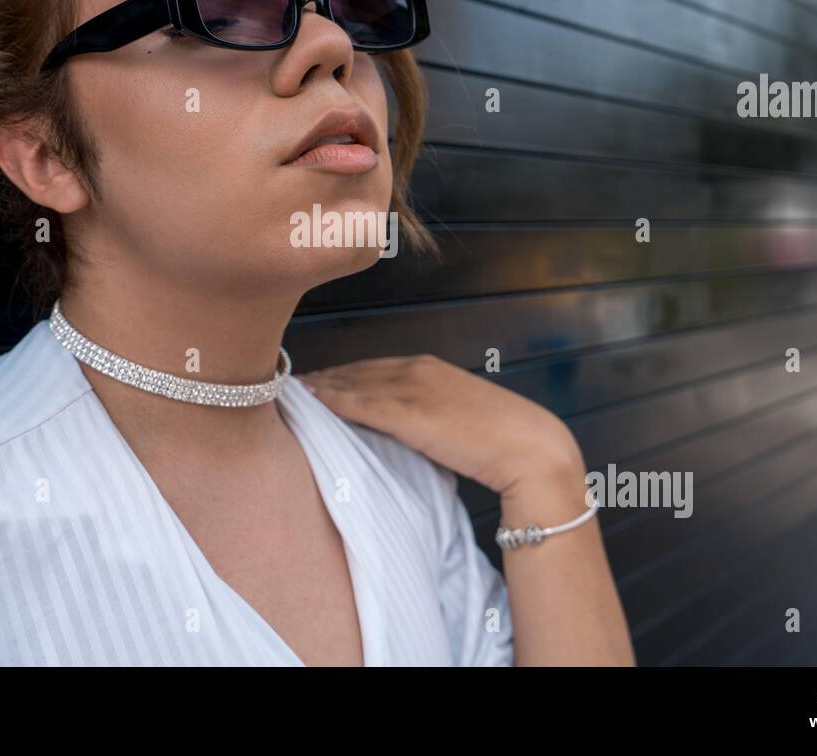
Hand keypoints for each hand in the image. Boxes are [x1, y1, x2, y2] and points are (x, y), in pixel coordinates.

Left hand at [298, 354, 584, 495]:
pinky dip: (331, 400)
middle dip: (321, 376)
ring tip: (288, 393)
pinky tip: (310, 401)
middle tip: (286, 383)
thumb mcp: (459, 419)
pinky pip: (360, 403)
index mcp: (430, 367)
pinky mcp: (410, 413)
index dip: (340, 374)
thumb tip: (406, 431)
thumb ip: (428, 415)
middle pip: (356, 370)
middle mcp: (418, 369)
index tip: (313, 381)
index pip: (373, 366)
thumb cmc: (500, 442)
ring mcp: (413, 388)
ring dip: (318, 386)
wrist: (531, 450)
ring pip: (352, 382)